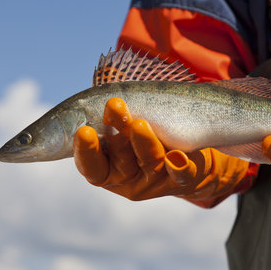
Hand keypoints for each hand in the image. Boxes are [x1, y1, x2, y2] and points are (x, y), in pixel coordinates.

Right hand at [73, 98, 250, 205]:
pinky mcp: (182, 180)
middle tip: (114, 105)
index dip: (86, 151)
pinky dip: (179, 166)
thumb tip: (95, 89)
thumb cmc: (146, 133)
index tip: (83, 131)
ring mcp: (156, 180)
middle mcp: (129, 176)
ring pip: (150, 162)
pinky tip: (176, 157)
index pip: (91, 166)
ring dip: (144, 142)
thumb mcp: (125, 125)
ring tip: (140, 122)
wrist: (187, 154)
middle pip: (120, 160)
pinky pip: (182, 176)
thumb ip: (109, 115)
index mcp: (108, 167)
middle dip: (116, 133)